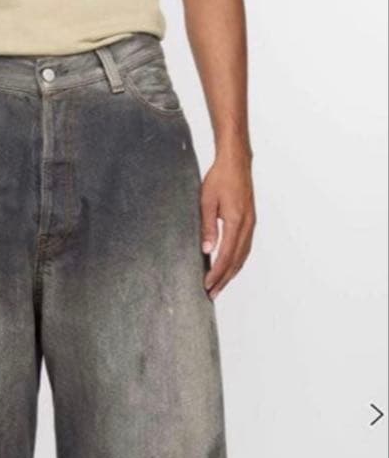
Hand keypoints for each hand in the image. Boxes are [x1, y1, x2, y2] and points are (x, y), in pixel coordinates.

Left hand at [200, 149, 255, 299]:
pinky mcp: (250, 222)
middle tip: (211, 294)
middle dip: (223, 280)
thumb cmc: (220, 178)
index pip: (226, 255)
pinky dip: (237, 262)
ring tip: (219, 286)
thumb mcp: (207, 201)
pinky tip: (229, 269)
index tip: (206, 285)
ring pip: (242, 257)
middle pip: (236, 261)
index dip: (216, 273)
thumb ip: (207, 226)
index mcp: (236, 221)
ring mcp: (250, 224)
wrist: (236, 162)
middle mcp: (247, 225)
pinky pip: (245, 248)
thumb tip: (207, 250)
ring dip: (231, 274)